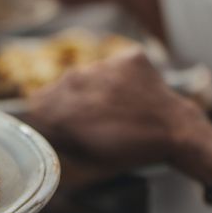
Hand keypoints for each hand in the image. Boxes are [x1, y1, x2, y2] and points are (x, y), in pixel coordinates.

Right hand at [25, 48, 202, 170]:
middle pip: (59, 86)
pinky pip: (114, 65)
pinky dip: (119, 78)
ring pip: (87, 74)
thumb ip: (60, 137)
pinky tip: (130, 94)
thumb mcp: (88, 156)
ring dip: (94, 88)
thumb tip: (43, 125)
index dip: (47, 115)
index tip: (59, 123)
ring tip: (114, 106)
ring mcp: (105, 64)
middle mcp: (79, 79)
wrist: (174, 131)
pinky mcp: (128, 56)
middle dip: (69, 101)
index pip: (37, 103)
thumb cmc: (131, 151)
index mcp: (65, 107)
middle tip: (89, 117)